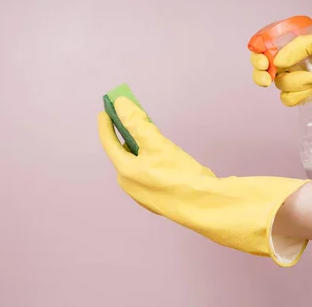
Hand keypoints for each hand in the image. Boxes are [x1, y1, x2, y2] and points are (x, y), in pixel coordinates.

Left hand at [98, 96, 309, 266]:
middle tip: (133, 117)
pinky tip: (164, 154)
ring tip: (149, 132)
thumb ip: (136, 122)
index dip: (107, 124)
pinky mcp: (161, 197)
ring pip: (139, 163)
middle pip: (124, 153)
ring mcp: (145, 193)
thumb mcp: (155, 143)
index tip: (106, 110)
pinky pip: (150, 172)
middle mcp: (131, 184)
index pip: (109, 143)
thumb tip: (121, 105)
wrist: (205, 207)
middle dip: (127, 134)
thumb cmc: (177, 175)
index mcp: (125, 172)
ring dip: (141, 146)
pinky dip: (152, 158)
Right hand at [250, 32, 311, 127]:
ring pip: (279, 86)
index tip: (264, 62)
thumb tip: (278, 61)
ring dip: (297, 82)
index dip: (257, 56)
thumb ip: (299, 46)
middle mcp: (288, 62)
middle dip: (262, 75)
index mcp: (290, 46)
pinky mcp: (300, 96)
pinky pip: (287, 99)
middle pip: (262, 70)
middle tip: (270, 78)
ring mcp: (293, 80)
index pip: (263, 48)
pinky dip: (299, 96)